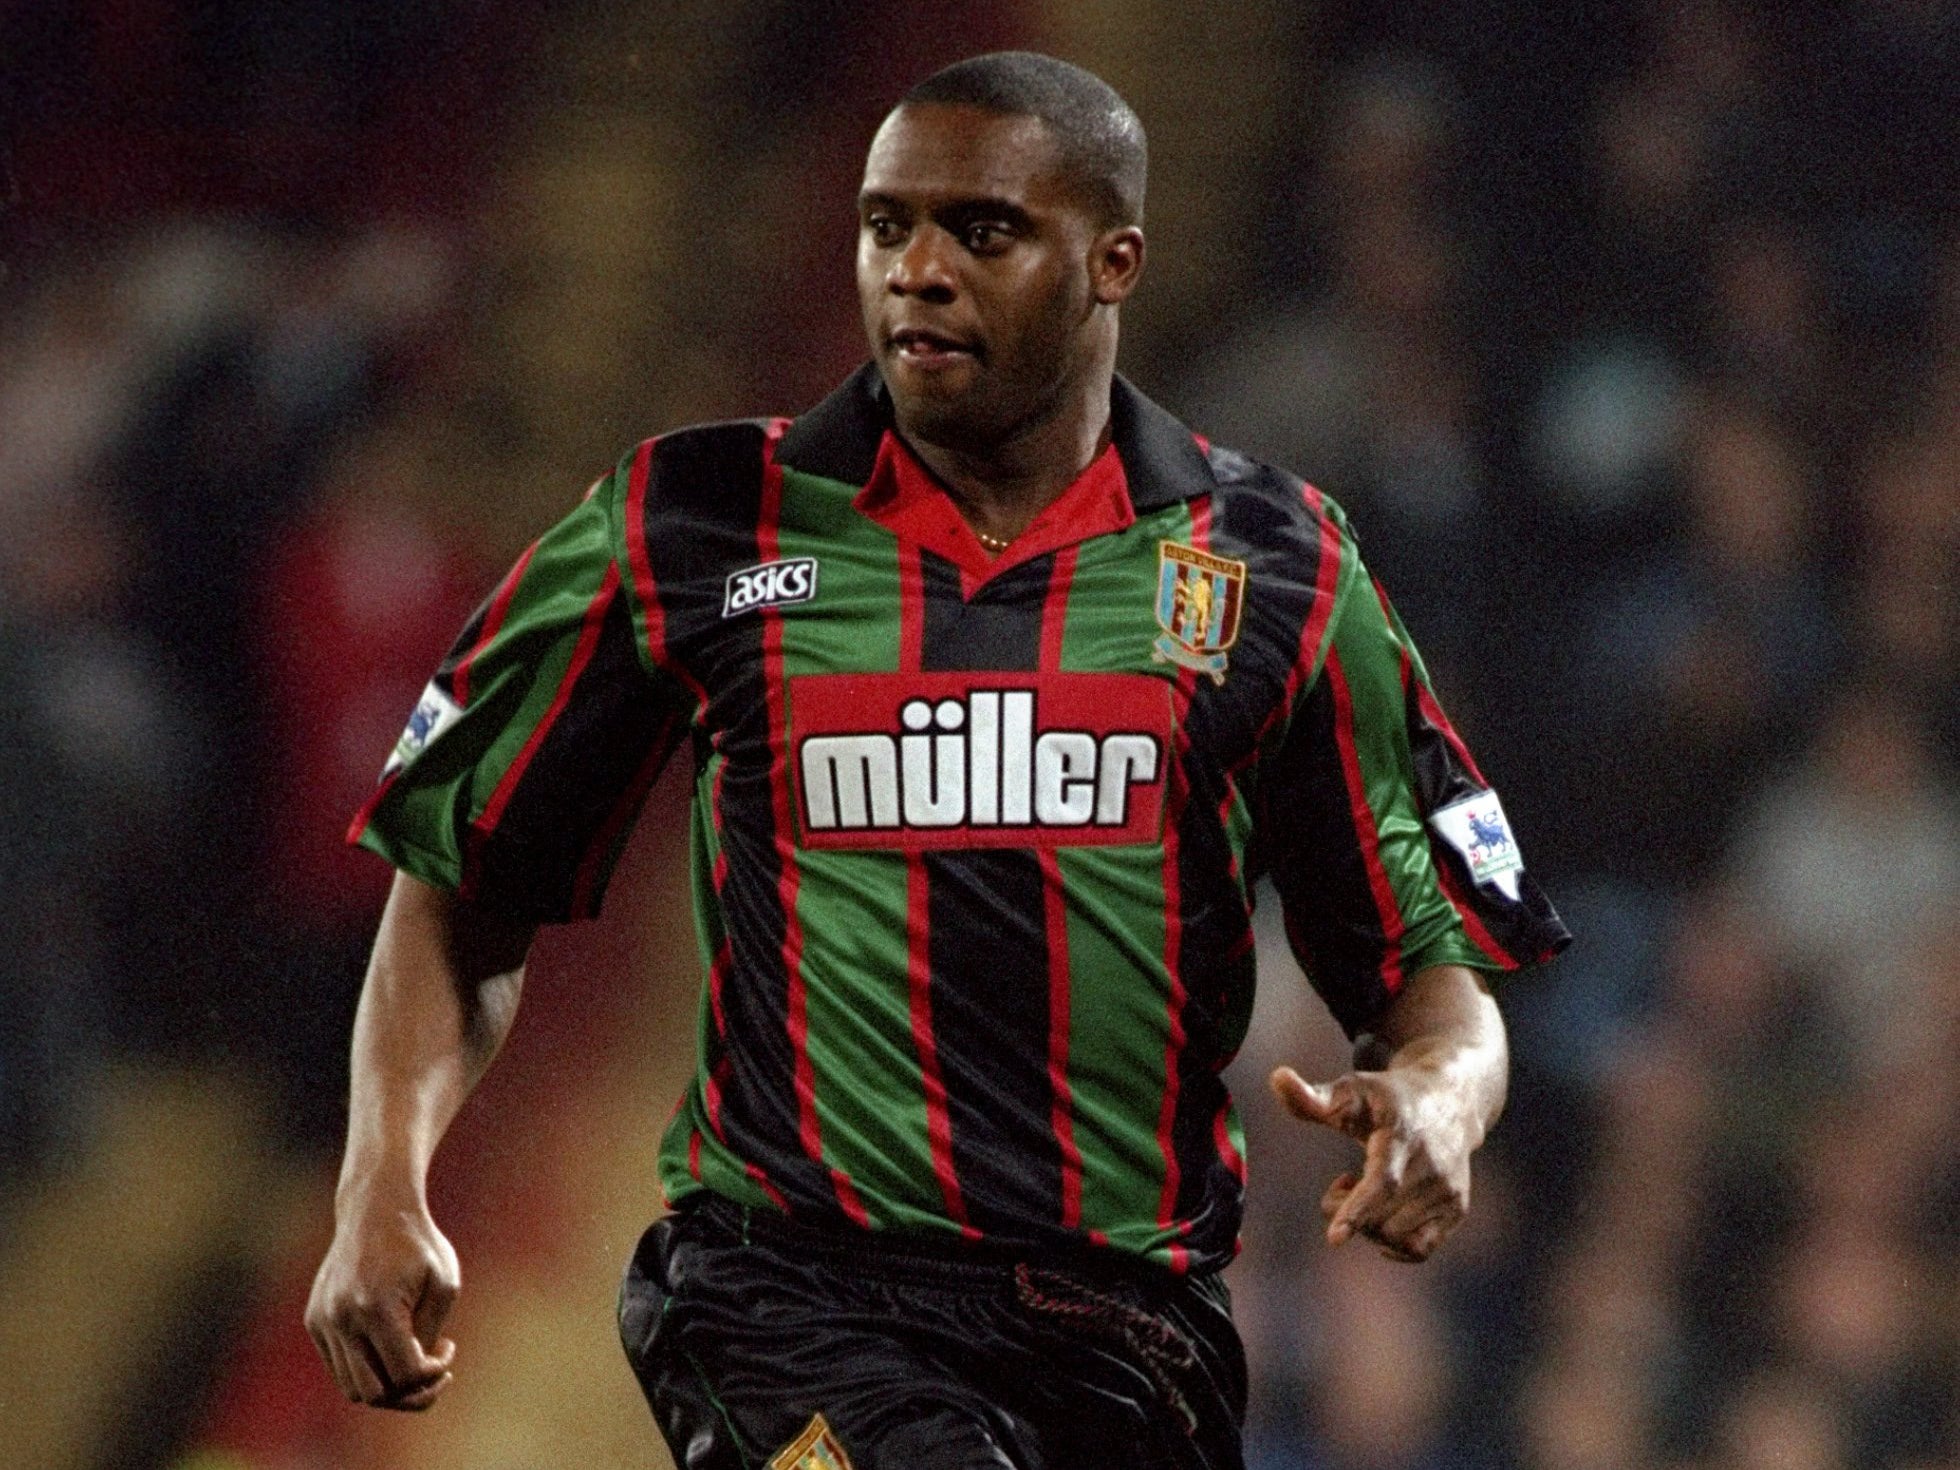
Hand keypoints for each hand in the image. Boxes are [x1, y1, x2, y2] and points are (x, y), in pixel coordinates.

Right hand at [306, 1194, 460, 1409]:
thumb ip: (429, 1335)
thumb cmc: (419, 1245)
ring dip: (386, 1386)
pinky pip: (339, 1367)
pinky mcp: (314, 1320)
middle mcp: (342, 1318)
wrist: (376, 1209)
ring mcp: (323, 1321)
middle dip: (409, 1393)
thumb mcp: (444, 1283)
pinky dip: (366, 1368)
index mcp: (377, 1308)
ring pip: (352, 1388)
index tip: (449, 1347)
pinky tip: (390, 1344)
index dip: (433, 1374)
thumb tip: (415, 1377)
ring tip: (413, 1361)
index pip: (404, 1374)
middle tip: (433, 1371)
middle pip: (374, 1394)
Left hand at [1269, 1064, 1475, 1263]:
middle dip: (1345, 1211)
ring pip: (1395, 1236)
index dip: (1357, 1209)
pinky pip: (1418, 1250)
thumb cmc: (1387, 1098)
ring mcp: (1449, 1189)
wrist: (1448, 1101)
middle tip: (1340, 1184)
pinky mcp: (1458, 1208)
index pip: (1383, 1180)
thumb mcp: (1351, 1090)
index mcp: (1404, 1134)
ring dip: (1367, 1225)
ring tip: (1365, 1190)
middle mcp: (1433, 1165)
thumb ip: (1312, 1096)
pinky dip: (1392, 1244)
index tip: (1334, 1237)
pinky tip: (1383, 1216)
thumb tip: (1277, 1078)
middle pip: (1381, 1216)